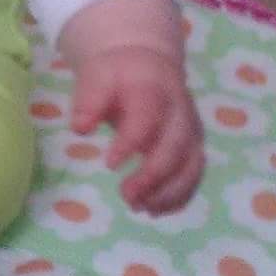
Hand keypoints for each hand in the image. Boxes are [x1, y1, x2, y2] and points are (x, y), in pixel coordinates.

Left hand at [69, 44, 204, 213]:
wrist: (147, 65)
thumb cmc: (117, 75)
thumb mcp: (97, 76)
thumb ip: (89, 100)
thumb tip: (80, 128)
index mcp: (154, 89)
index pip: (148, 116)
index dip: (132, 142)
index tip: (110, 164)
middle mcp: (181, 111)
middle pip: (176, 145)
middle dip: (154, 175)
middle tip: (126, 195)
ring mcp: (192, 130)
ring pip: (191, 165)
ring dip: (169, 192)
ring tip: (140, 208)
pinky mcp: (194, 147)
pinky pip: (194, 175)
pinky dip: (179, 197)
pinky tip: (154, 210)